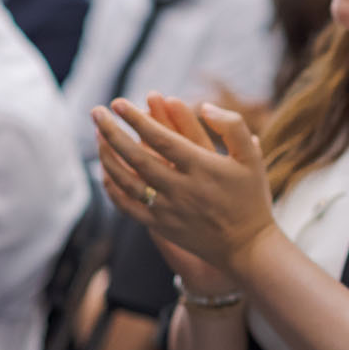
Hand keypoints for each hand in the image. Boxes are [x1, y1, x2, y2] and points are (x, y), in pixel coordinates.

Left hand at [92, 93, 277, 277]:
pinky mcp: (160, 226)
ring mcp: (168, 209)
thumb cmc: (251, 197)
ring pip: (126, 181)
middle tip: (96, 112)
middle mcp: (181, 188)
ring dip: (107, 157)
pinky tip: (105, 171)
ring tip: (98, 137)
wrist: (247, 246)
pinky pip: (127, 206)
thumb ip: (232, 126)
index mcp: (202, 167)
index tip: (119, 102)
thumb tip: (205, 106)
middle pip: (136, 157)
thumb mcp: (252, 157)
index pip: (160, 138)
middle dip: (112, 132)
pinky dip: (112, 188)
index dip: (137, 119)